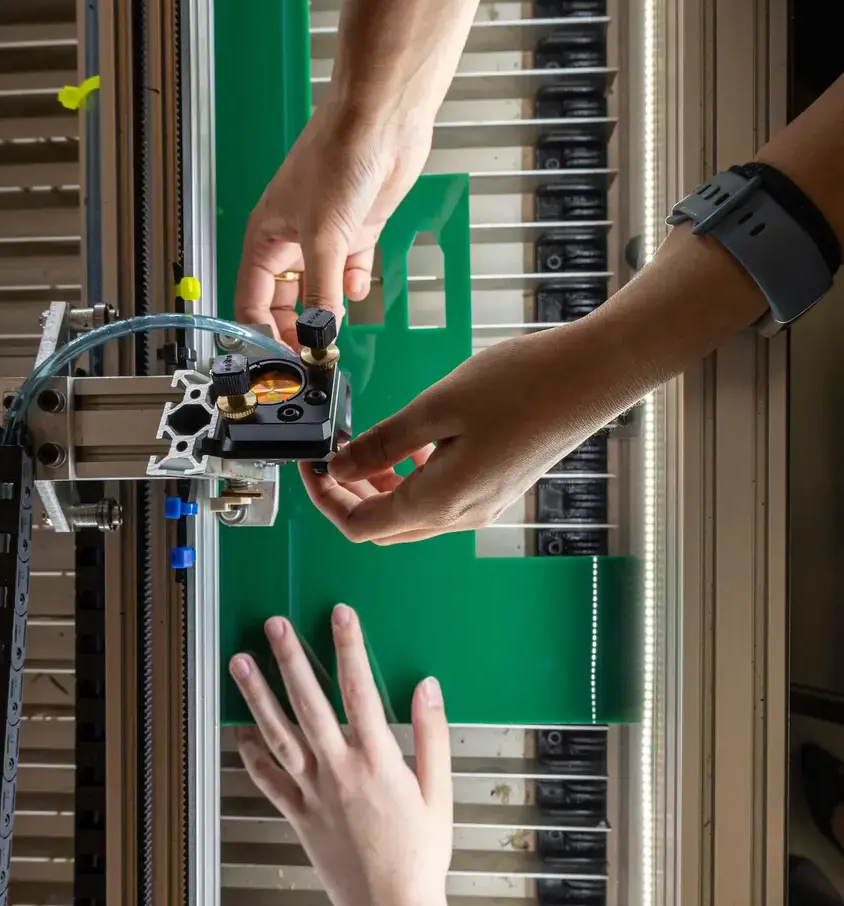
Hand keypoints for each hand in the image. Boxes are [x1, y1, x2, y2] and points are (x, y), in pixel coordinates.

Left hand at [229, 604, 451, 905]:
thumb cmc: (420, 855)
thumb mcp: (440, 791)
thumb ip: (432, 735)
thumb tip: (427, 687)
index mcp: (378, 761)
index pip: (360, 690)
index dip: (348, 647)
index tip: (340, 615)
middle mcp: (339, 771)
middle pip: (309, 703)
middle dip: (290, 660)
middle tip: (274, 625)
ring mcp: (314, 793)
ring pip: (278, 735)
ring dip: (257, 696)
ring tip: (240, 663)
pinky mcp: (299, 816)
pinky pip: (269, 781)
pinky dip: (251, 756)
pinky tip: (240, 732)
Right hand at [234, 97, 431, 347]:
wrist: (383, 122)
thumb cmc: (338, 156)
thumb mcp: (325, 237)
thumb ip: (321, 294)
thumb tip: (319, 337)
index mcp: (266, 238)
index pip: (250, 300)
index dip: (260, 332)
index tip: (279, 360)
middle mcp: (292, 240)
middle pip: (285, 301)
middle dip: (298, 327)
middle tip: (314, 353)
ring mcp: (326, 236)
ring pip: (320, 289)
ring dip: (329, 310)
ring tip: (338, 329)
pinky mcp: (358, 230)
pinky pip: (351, 270)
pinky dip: (354, 284)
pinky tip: (358, 286)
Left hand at [301, 324, 632, 543]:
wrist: (591, 377)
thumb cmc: (522, 385)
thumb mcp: (435, 407)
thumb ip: (382, 444)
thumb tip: (339, 467)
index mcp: (441, 501)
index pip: (360, 526)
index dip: (325, 499)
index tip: (313, 463)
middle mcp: (462, 516)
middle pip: (384, 528)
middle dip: (349, 495)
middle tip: (334, 452)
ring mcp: (484, 506)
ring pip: (412, 516)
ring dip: (381, 489)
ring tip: (369, 445)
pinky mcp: (498, 490)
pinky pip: (440, 501)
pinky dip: (413, 481)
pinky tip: (413, 445)